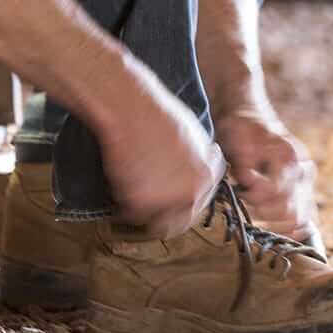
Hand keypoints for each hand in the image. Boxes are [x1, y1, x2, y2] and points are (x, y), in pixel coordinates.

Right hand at [97, 58, 227, 239]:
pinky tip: (123, 178)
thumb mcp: (195, 136)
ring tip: (132, 188)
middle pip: (180, 222)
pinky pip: (132, 214)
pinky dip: (124, 202)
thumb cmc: (157, 114)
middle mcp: (194, 192)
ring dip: (145, 212)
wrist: (130, 108)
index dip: (179, 202)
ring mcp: (169, 201)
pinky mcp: (142, 203)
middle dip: (163, 214)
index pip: (198, 206)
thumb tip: (197, 170)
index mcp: (209, 176)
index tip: (166, 199)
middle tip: (146, 203)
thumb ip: (200, 161)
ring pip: (156, 223)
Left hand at [215, 108, 320, 246]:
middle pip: (290, 211)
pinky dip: (288, 224)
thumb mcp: (234, 142)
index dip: (255, 196)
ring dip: (273, 218)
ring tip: (253, 204)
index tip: (240, 188)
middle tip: (244, 198)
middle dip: (262, 211)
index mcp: (289, 156)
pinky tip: (271, 220)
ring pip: (298, 218)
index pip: (276, 192)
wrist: (246, 115)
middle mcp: (304, 170)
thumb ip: (243, 165)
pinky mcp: (304, 188)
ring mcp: (306, 180)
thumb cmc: (238, 129)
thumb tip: (248, 183)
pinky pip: (304, 216)